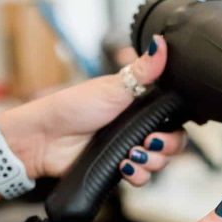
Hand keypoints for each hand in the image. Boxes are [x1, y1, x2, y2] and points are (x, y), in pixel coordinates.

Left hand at [0, 35, 186, 185]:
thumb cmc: (73, 106)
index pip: (175, 119)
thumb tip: (161, 42)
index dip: (176, 126)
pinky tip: (124, 168)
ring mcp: (130, 149)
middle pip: (173, 144)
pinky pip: (142, 179)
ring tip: (132, 156)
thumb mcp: (114, 86)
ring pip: (160, 163)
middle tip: (148, 142)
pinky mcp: (119, 168)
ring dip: (151, 162)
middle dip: (166, 147)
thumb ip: (144, 69)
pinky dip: (137, 176)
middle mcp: (138, 128)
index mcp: (141, 106)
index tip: (164, 126)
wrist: (46, 139)